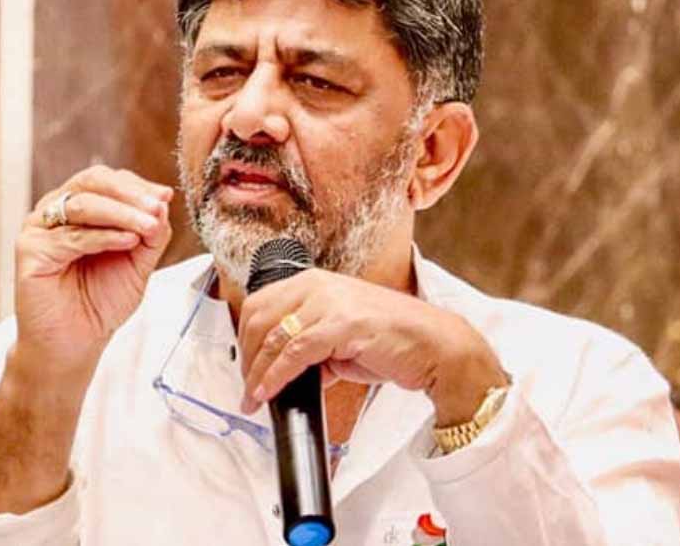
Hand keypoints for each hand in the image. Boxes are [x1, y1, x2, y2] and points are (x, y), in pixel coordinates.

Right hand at [13, 165, 172, 373]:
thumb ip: (150, 233)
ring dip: (122, 213)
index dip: (137, 185)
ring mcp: (39, 229)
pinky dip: (104, 236)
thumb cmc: (100, 303)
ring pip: (83, 205)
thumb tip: (163, 200)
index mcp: (78, 208)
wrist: (74, 345)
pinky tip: (128, 240)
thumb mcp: (137, 263)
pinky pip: (71, 236)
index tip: (165, 197)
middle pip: (92, 182)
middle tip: (158, 207)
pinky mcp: (30, 250)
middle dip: (129, 193)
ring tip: (149, 226)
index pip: (107, 180)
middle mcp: (55, 212)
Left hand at [236, 269, 508, 425]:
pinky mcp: (342, 324)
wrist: (434, 346)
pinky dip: (275, 376)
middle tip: (247, 386)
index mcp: (315, 281)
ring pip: (274, 337)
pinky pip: (295, 353)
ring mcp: (331, 302)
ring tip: (252, 398)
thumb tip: (283, 370)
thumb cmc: (393, 341)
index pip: (261, 303)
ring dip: (256, 373)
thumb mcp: (340, 336)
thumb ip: (311, 345)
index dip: (245, 337)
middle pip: (259, 318)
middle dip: (247, 356)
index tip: (245, 365)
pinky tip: (267, 393)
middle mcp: (319, 285)